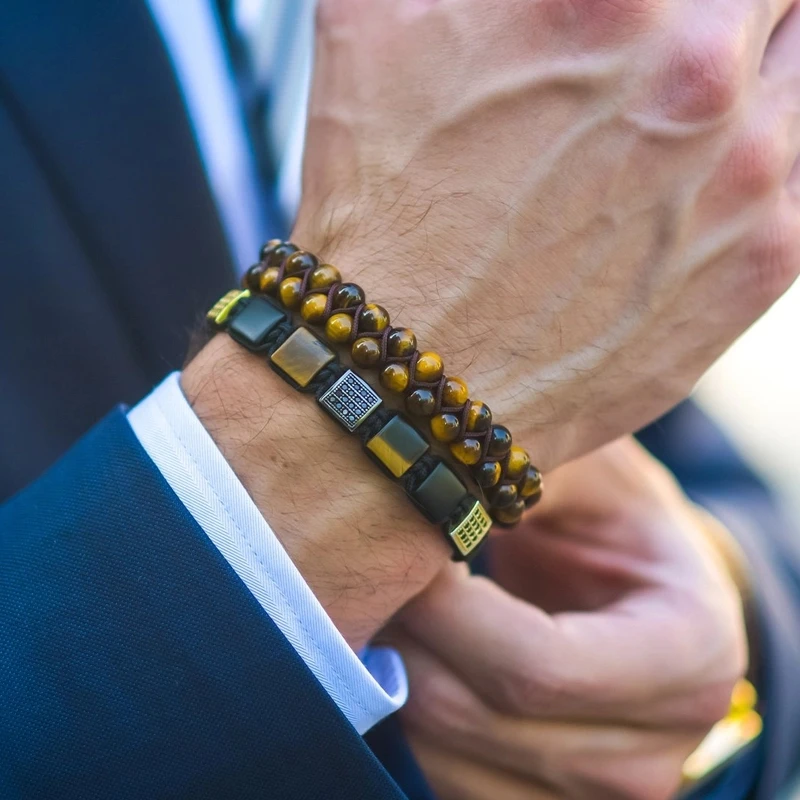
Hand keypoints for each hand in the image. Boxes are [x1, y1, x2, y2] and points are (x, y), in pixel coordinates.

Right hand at [184, 0, 799, 647]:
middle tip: (664, 54)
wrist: (408, 378)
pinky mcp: (766, 261)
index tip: (633, 20)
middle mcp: (697, 74)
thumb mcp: (373, 30)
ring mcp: (750, 173)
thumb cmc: (381, 216)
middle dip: (725, 12)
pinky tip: (707, 177)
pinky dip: (772, 153)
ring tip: (684, 115)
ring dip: (761, 72)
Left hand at [392, 440, 746, 799]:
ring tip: (384, 604)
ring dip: (392, 679)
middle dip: (407, 637)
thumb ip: (522, 474)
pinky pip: (441, 780)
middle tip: (371, 570)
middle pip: (479, 716)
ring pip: (445, 761)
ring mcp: (599, 792)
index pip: (537, 665)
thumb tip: (423, 486)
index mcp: (690, 656)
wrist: (629, 572)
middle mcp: (656, 750)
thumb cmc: (608, 508)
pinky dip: (403, 718)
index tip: (404, 547)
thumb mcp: (584, 466)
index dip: (448, 611)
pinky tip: (400, 652)